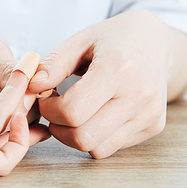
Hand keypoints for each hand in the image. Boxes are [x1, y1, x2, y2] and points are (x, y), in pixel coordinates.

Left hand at [29, 10, 186, 157]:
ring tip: (72, 112)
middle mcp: (139, 95)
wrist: (155, 41)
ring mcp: (150, 114)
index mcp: (118, 68)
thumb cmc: (111, 39)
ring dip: (74, 136)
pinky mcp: (154, 126)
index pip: (72, 111)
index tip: (46, 96)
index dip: (49, 110)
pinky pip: (112, 147)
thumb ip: (53, 64)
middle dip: (58, 128)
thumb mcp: (80, 40)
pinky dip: (94, 138)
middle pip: (84, 137)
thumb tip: (31, 87)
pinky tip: (92, 116)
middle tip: (54, 109)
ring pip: (97, 148)